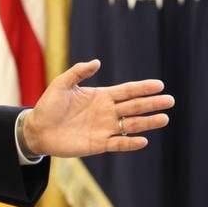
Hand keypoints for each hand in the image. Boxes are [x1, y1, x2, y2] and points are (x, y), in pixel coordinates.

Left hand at [22, 60, 173, 157]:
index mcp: (101, 96)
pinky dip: (130, 143)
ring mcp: (104, 128)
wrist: (37, 130)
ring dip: (147, 122)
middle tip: (170, 101)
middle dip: (152, 103)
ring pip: (131, 125)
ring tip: (164, 119)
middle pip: (134, 107)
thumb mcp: (62, 84)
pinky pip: (118, 144)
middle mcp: (107, 112)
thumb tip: (97, 62)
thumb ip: (78, 72)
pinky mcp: (98, 144)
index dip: (143, 88)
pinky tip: (143, 140)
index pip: (127, 91)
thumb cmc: (48, 105)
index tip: (159, 85)